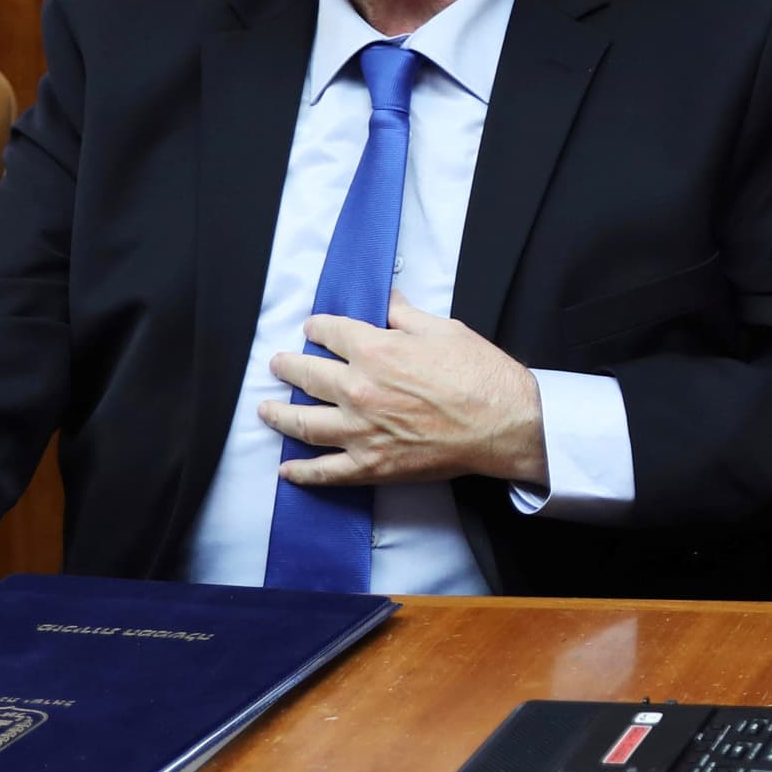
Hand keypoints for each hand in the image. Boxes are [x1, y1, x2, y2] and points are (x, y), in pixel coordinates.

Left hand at [262, 297, 548, 488]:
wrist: (505, 424)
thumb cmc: (481, 375)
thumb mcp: (445, 330)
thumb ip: (406, 315)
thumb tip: (388, 300)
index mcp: (376, 350)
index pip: (330, 333)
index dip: (318, 328)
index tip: (313, 329)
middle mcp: (358, 390)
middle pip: (306, 375)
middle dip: (287, 367)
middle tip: (278, 365)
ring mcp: (360, 431)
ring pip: (303, 423)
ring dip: (278, 416)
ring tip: (266, 410)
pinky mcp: (370, 465)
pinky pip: (325, 471)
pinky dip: (302, 472)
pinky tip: (287, 469)